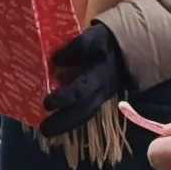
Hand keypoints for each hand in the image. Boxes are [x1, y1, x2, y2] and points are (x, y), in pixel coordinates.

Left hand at [40, 23, 131, 137]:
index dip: (65, 98)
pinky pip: (83, 113)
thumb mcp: (96, 38)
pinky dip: (69, 120)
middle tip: (44, 129)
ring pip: (84, 116)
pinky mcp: (96, 99)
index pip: (82, 90)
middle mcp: (101, 92)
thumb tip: (56, 59)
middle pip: (83, 111)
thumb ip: (79, 46)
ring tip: (46, 131)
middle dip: (63, 121)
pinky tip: (55, 123)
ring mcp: (99, 98)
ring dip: (65, 125)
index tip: (47, 103)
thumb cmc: (107, 43)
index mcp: (100, 77)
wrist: (126, 51)